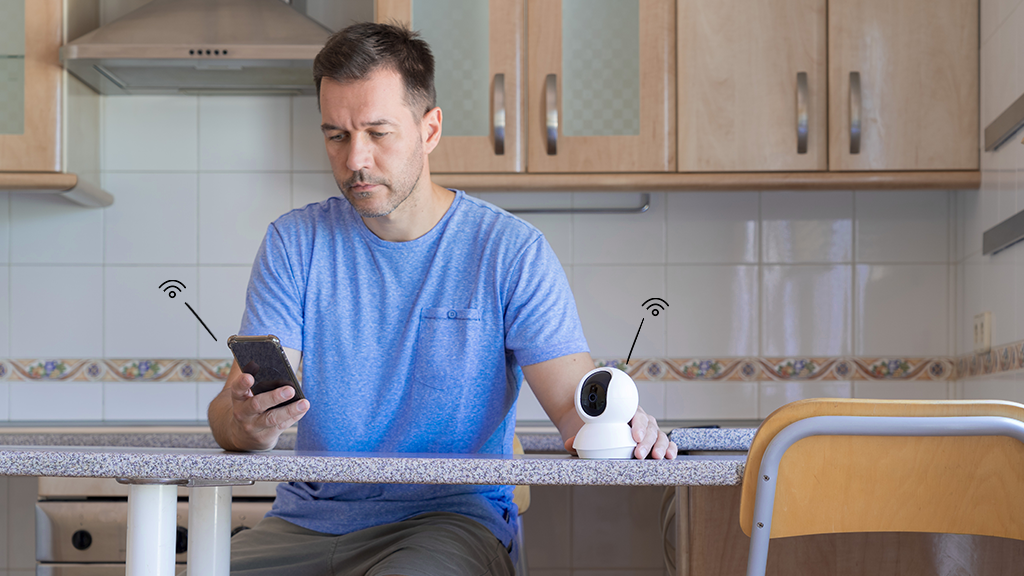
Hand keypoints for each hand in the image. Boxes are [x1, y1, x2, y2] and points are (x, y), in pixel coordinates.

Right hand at [211, 361, 308, 450]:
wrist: (241, 435)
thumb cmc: (249, 406)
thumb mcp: (246, 394)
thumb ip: (256, 380)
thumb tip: (274, 361)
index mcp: (238, 398)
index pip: (237, 389)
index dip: (242, 383)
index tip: (249, 377)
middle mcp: (243, 413)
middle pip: (257, 404)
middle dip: (274, 397)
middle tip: (290, 390)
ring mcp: (254, 426)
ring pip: (272, 418)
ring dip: (290, 410)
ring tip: (304, 403)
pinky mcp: (265, 436)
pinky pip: (282, 426)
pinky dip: (294, 417)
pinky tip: (303, 409)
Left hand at [562, 405, 677, 459]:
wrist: (593, 422)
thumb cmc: (592, 423)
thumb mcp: (584, 427)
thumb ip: (577, 436)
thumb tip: (569, 443)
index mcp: (625, 410)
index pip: (636, 414)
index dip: (638, 425)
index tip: (635, 436)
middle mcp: (639, 419)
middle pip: (649, 426)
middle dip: (647, 441)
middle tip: (639, 454)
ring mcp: (647, 430)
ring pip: (659, 434)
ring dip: (660, 446)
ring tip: (657, 457)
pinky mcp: (652, 441)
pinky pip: (664, 443)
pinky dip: (669, 448)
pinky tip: (670, 456)